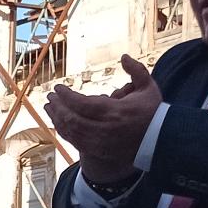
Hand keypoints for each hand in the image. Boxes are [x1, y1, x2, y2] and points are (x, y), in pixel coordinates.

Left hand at [44, 54, 160, 179]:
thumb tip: (124, 56)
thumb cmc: (152, 112)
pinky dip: (64, 131)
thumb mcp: (149, 88)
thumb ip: (136, 70)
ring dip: (57, 119)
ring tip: (49, 107)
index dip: (67, 96)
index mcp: (115, 112)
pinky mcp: (98, 151)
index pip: (83, 104)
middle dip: (58, 107)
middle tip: (50, 97)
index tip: (58, 88)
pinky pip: (75, 141)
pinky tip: (58, 122)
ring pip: (71, 132)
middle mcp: (105, 129)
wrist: (158, 141)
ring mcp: (100, 143)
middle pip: (72, 119)